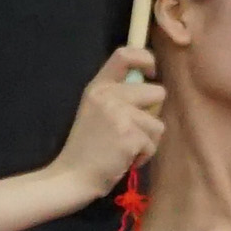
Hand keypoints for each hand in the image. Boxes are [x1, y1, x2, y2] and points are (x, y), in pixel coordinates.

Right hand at [52, 46, 166, 202]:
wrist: (72, 177)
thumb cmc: (87, 148)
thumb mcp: (95, 110)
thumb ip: (116, 95)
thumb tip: (149, 84)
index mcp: (98, 86)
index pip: (125, 54)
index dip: (146, 58)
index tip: (151, 72)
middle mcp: (108, 95)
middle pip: (158, 92)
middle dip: (152, 115)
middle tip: (131, 131)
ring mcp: (119, 114)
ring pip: (158, 123)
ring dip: (147, 140)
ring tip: (125, 148)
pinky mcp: (130, 135)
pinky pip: (153, 143)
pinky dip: (144, 156)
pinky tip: (124, 159)